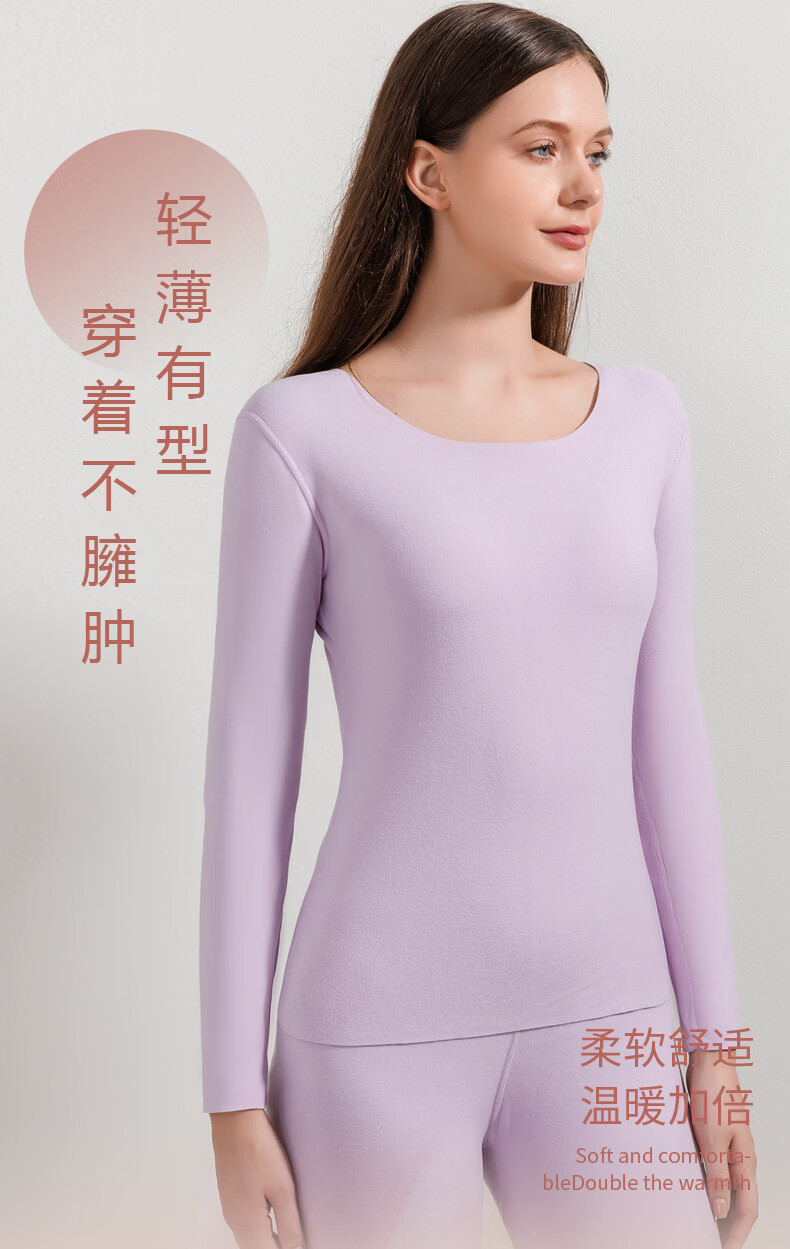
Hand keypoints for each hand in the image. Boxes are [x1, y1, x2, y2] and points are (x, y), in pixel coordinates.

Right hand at [210, 1108, 305, 1248]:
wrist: (235, 1121)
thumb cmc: (259, 1150)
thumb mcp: (283, 1190)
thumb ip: (289, 1225)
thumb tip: (295, 1248)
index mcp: (247, 1223)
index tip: (299, 1243)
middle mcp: (234, 1219)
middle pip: (255, 1246)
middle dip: (274, 1245)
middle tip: (294, 1238)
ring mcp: (229, 1206)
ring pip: (247, 1236)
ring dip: (265, 1238)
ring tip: (286, 1231)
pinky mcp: (229, 1193)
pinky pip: (242, 1221)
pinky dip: (257, 1226)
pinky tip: (270, 1213)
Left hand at [685, 1049, 757, 1248]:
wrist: (709, 1057)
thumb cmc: (711, 1093)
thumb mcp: (712, 1139)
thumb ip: (717, 1175)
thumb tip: (719, 1211)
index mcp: (746, 1160)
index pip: (747, 1209)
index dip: (736, 1235)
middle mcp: (742, 1156)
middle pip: (739, 1201)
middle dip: (727, 1225)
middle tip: (709, 1241)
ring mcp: (730, 1144)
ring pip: (726, 1184)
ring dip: (716, 1204)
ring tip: (699, 1221)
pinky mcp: (717, 1134)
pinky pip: (715, 1166)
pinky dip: (707, 1182)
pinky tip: (691, 1186)